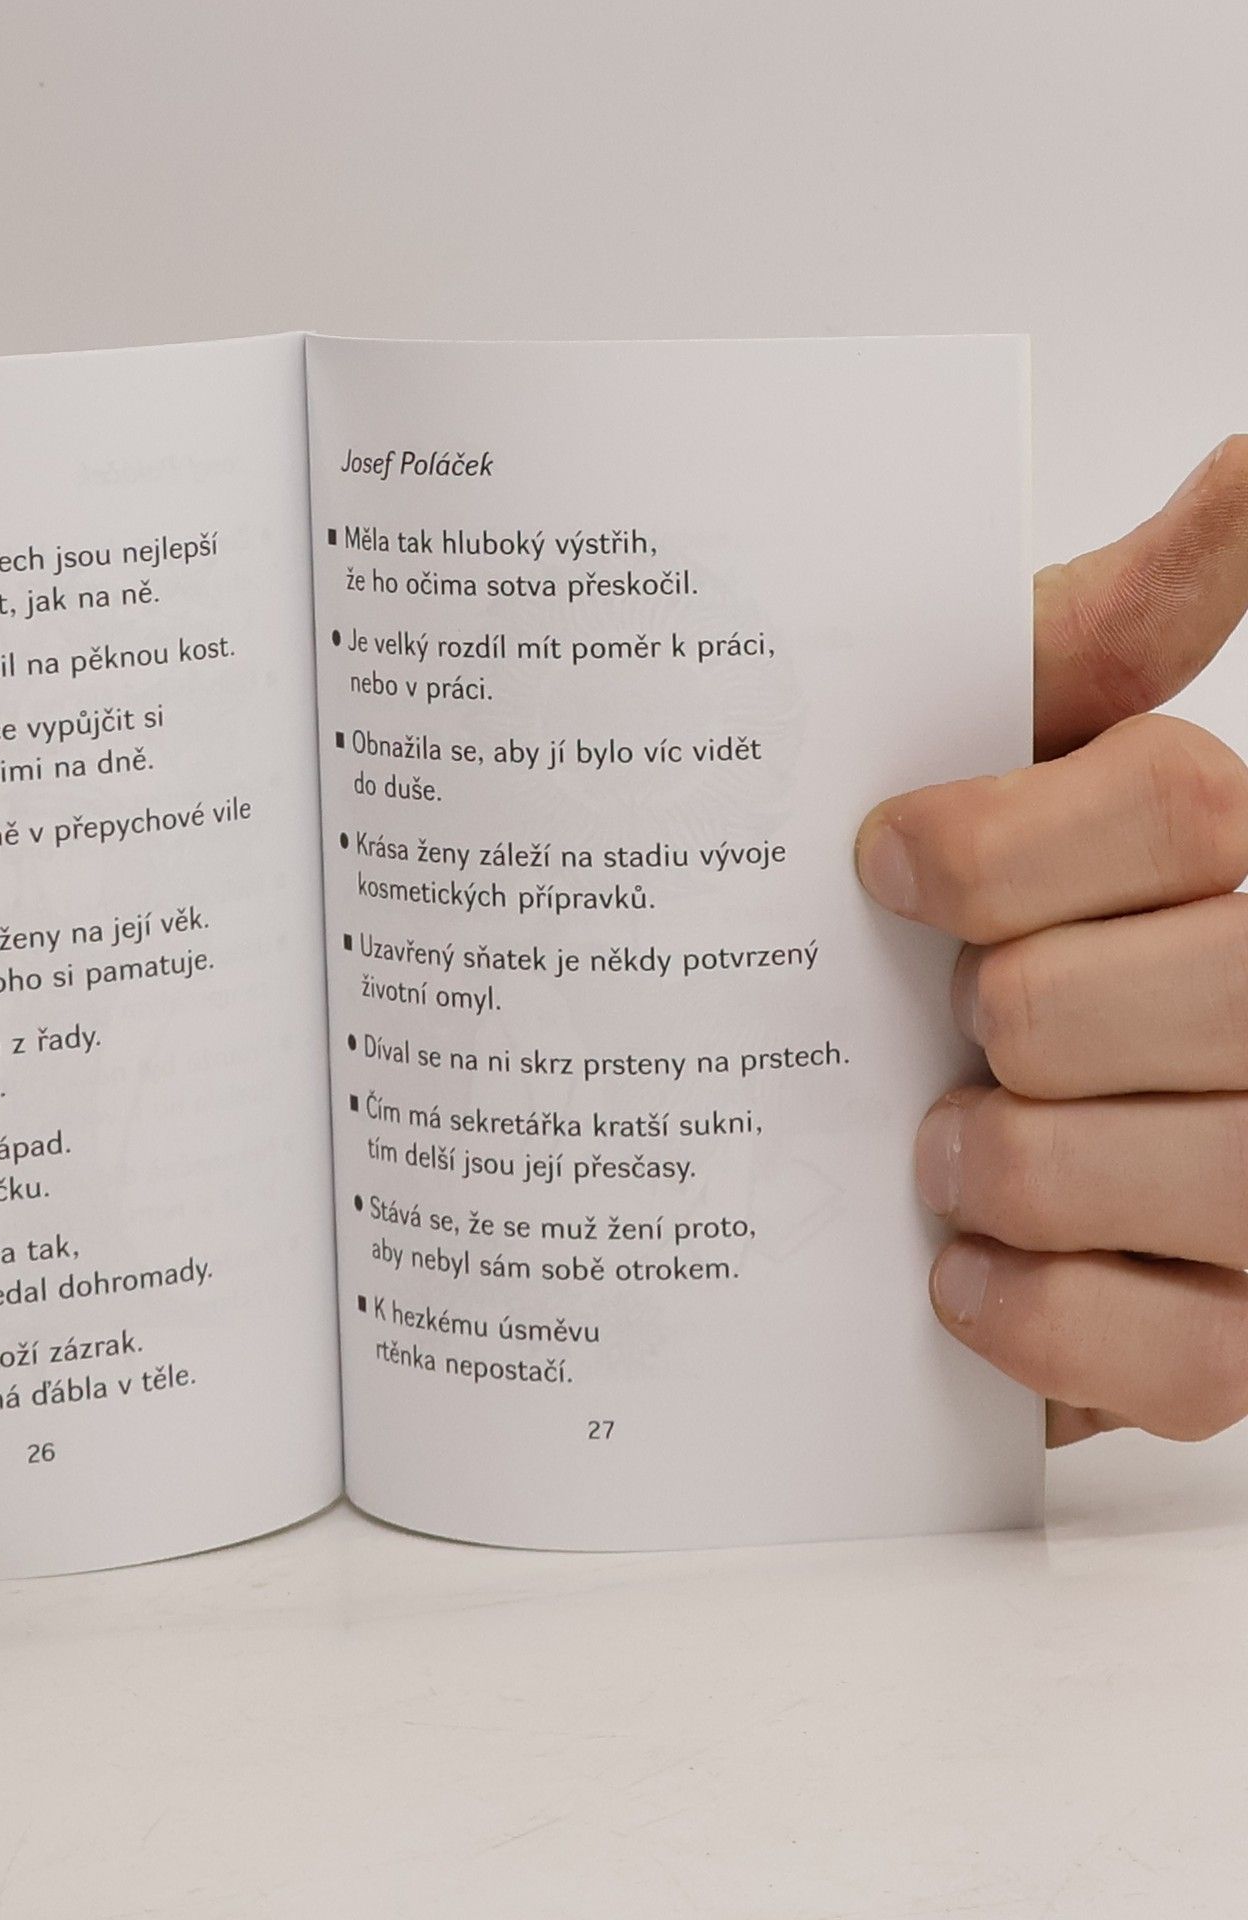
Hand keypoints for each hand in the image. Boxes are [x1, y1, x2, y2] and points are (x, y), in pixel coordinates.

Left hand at [858, 437, 1247, 1443]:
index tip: (884, 862)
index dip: (993, 844)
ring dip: (990, 1164)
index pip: (1174, 810)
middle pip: (1091, 1004)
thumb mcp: (1045, 735)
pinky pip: (1174, 1359)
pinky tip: (963, 1269)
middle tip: (950, 1024)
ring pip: (1137, 1177)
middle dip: (984, 1017)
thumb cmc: (1007, 896)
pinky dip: (1033, 1317)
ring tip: (942, 1143)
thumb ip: (1126, 621)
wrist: (980, 1104)